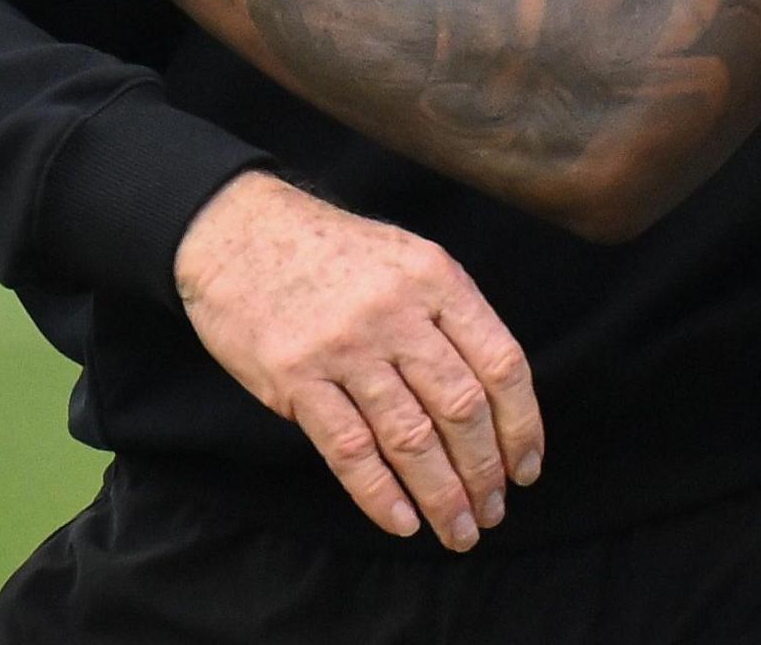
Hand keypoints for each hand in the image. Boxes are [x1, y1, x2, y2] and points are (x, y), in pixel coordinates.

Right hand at [171, 172, 543, 550]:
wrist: (235, 230)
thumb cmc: (329, 250)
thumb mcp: (406, 257)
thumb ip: (449, 317)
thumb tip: (492, 403)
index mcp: (435, 278)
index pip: (502, 364)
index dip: (521, 426)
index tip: (525, 467)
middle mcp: (396, 312)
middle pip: (461, 408)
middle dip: (484, 472)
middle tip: (492, 511)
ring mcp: (344, 346)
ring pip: (411, 438)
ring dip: (441, 496)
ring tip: (457, 530)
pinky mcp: (295, 377)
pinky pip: (349, 449)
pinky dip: (380, 494)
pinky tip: (401, 521)